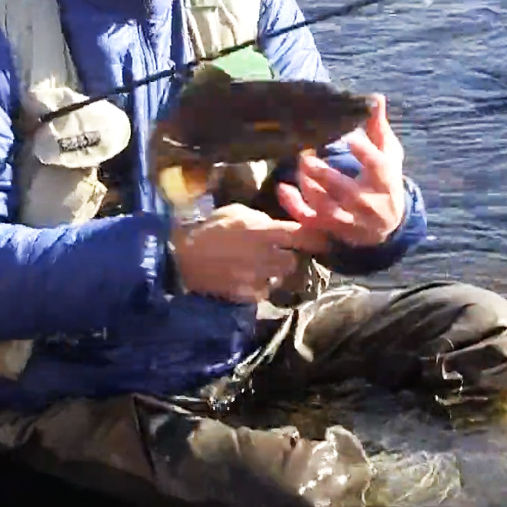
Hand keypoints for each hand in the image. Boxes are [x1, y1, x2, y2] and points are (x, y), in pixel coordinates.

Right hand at [170, 204, 328, 304]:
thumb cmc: (208, 228)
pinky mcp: (246, 294)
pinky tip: (244, 277)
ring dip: (273, 272)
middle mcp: (264, 256)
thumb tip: (277, 226)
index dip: (316, 237)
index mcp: (262, 231)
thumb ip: (260, 219)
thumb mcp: (236, 212)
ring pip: (278, 277)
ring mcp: (256, 278)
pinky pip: (262, 291)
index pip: (301, 235)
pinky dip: (257, 285)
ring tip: (257, 266)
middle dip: (288, 258)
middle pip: (292, 261)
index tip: (325, 239)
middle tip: (278, 254)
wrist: (182, 257)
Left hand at [275, 94, 406, 247]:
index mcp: (384, 180)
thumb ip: (378, 128)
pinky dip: (293, 205)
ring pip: (324, 204)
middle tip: (305, 154)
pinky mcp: (331, 227)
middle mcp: (366, 202)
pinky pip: (309, 219)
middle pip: (342, 188)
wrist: (387, 227)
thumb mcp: (389, 154)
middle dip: (321, 171)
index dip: (363, 151)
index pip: (376, 165)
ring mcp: (348, 217)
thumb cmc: (386, 181)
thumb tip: (375, 97)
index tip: (348, 137)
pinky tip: (282, 187)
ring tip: (299, 165)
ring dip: (307, 185)